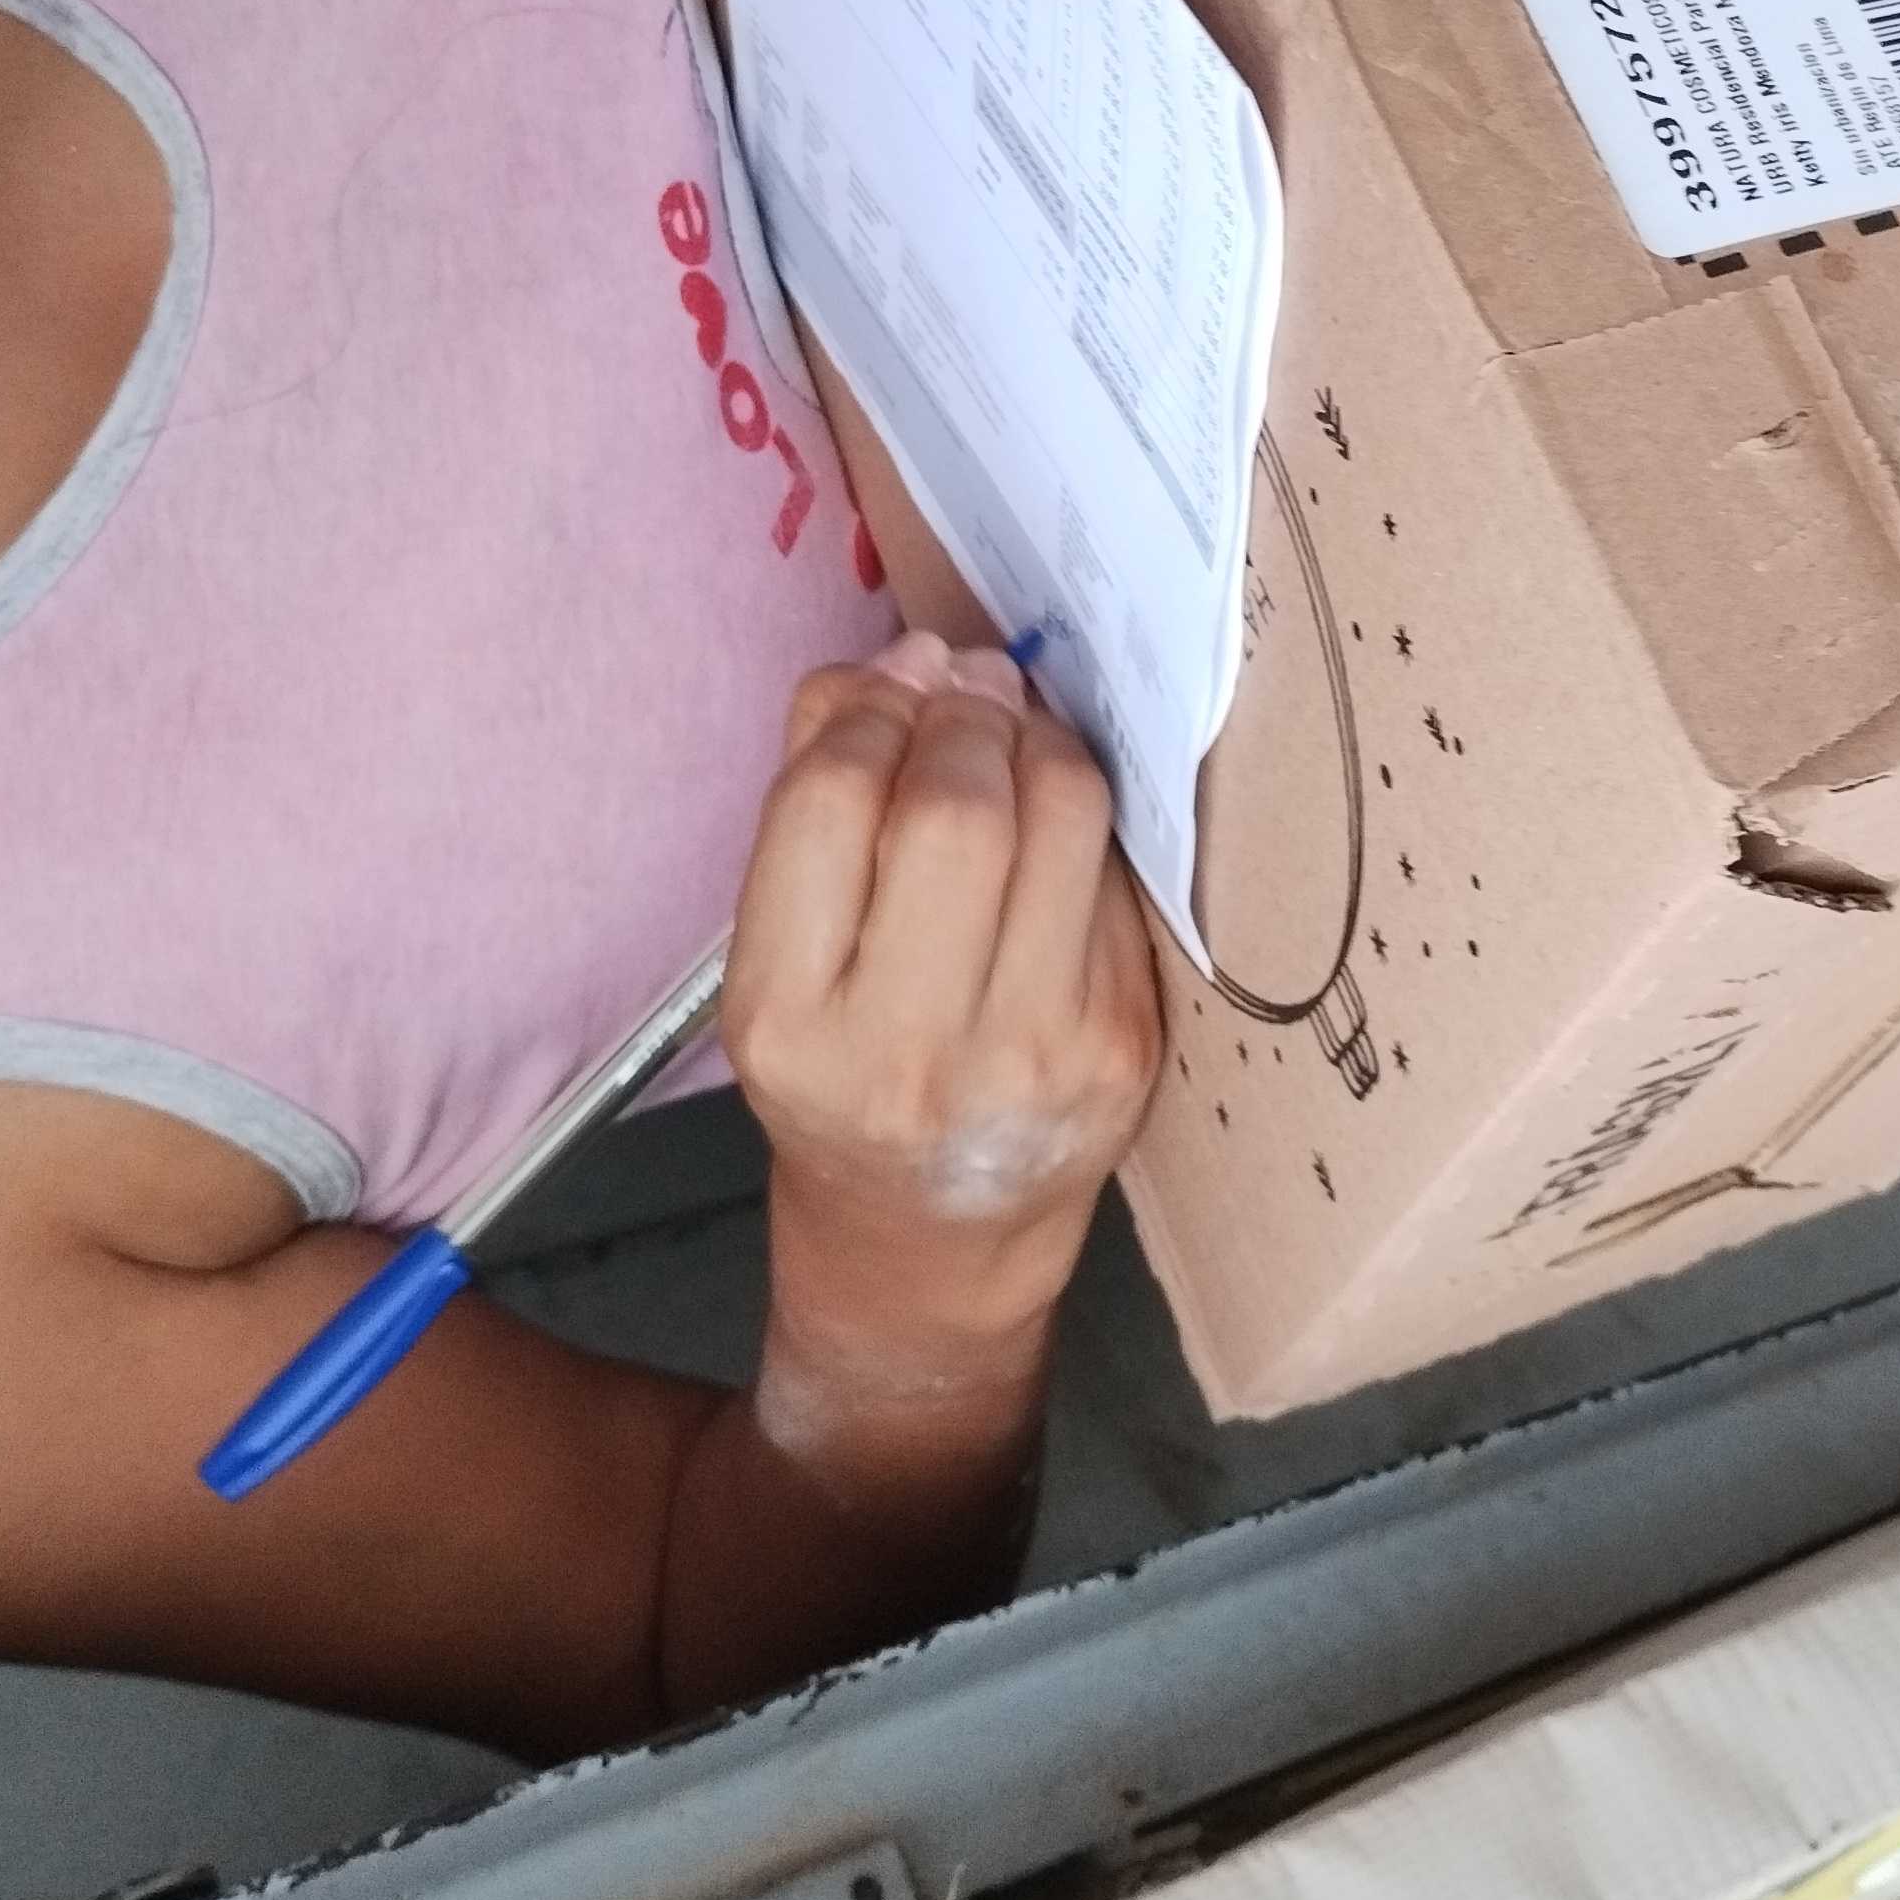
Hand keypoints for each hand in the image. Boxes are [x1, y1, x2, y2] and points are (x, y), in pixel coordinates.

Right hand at [721, 630, 1161, 1347]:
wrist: (931, 1234)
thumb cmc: (842, 1071)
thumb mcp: (777, 961)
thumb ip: (808, 804)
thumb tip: (892, 664)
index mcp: (790, 1023)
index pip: (828, 805)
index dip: (865, 712)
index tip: (886, 685)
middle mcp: (908, 1052)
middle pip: (955, 807)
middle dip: (961, 714)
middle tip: (961, 687)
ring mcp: (1032, 1055)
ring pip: (1061, 816)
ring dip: (1036, 738)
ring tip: (1009, 728)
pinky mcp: (1122, 1046)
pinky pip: (1113, 872)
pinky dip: (1080, 816)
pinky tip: (1049, 811)